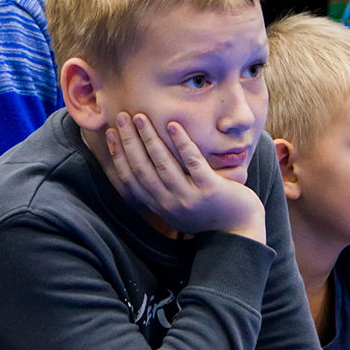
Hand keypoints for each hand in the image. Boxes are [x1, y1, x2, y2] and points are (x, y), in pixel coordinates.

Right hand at [105, 112, 265, 239]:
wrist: (238, 232)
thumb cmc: (208, 213)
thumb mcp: (177, 206)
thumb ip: (161, 190)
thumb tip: (142, 164)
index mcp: (159, 205)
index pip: (130, 179)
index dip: (118, 155)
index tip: (111, 133)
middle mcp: (170, 203)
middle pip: (142, 169)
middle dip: (129, 141)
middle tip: (122, 117)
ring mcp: (189, 197)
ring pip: (163, 164)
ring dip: (150, 138)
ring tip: (141, 117)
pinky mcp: (210, 190)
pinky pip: (192, 162)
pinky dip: (181, 143)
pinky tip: (173, 125)